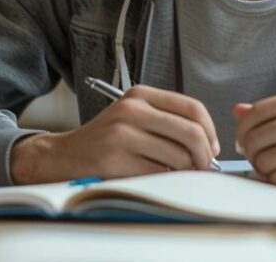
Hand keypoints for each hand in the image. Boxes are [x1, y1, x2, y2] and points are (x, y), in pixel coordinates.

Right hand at [10, 85, 219, 183]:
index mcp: (140, 95)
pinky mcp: (114, 160)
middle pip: (191, 133)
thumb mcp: (134, 116)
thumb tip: (209, 144)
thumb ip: (168, 121)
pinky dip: (166, 180)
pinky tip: (157, 178)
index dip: (210, 130)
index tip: (212, 146)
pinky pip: (159, 174)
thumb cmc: (107, 139)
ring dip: (185, 171)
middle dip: (204, 155)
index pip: (192, 108)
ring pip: (178, 157)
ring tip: (177, 173)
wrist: (63, 155)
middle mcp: (132, 110)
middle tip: (203, 167)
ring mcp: (122, 135)